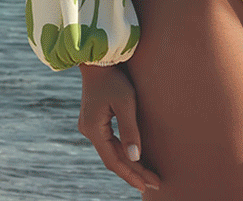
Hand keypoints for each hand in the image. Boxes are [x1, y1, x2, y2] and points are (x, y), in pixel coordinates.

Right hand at [78, 63, 160, 192]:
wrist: (99, 57)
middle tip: (153, 184)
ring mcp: (90, 125)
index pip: (114, 161)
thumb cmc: (114, 77)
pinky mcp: (95, 119)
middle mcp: (89, 131)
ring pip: (111, 151)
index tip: (146, 185)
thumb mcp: (125, 102)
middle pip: (113, 158)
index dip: (131, 174)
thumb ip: (130, 130)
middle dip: (133, 172)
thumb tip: (135, 158)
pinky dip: (122, 151)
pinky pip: (110, 141)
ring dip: (128, 163)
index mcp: (94, 130)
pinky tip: (133, 156)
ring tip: (146, 175)